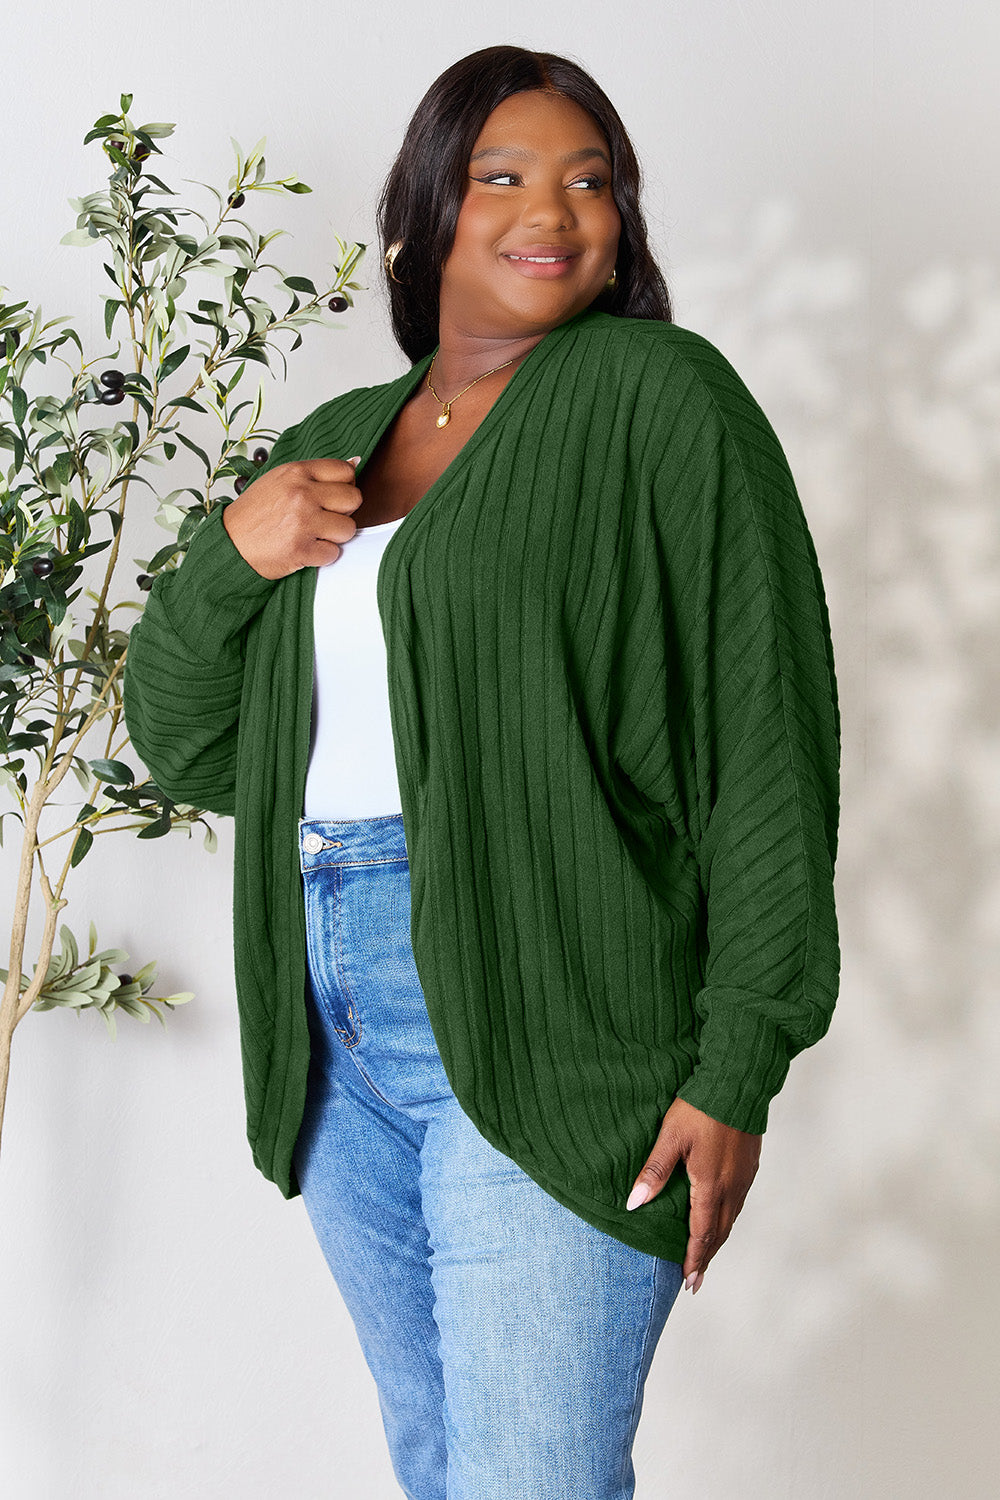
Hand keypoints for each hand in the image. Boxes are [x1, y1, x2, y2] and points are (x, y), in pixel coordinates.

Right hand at [222, 456, 362, 578]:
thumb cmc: (254, 513)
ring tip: (313, 535)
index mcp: (296, 472)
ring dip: (335, 536)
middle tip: (324, 518)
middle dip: (343, 511)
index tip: (332, 497)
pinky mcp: (302, 550)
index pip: (345, 471)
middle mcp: (301, 494)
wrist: (230, 544)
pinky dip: (322, 556)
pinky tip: (305, 549)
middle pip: (353, 498)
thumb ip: (315, 474)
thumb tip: (354, 462)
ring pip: (348, 528)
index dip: (344, 486)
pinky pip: (333, 553)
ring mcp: (302, 522)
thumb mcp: (280, 480)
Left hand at [626, 1097, 761, 1294]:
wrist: (738, 1082)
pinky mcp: (750, 1165)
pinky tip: (721, 1218)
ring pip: (731, 1218)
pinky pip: (739, 1202)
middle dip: (706, 1258)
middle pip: (719, 1232)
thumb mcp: (670, 1137)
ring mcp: (744, 1177)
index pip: (701, 1233)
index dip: (694, 1259)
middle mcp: (732, 1187)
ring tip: (706, 1255)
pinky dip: (728, 1219)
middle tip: (695, 1280)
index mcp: (710, 1185)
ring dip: (717, 1240)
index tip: (688, 1281)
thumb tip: (634, 1203)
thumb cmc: (700, 1107)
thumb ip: (654, 1171)